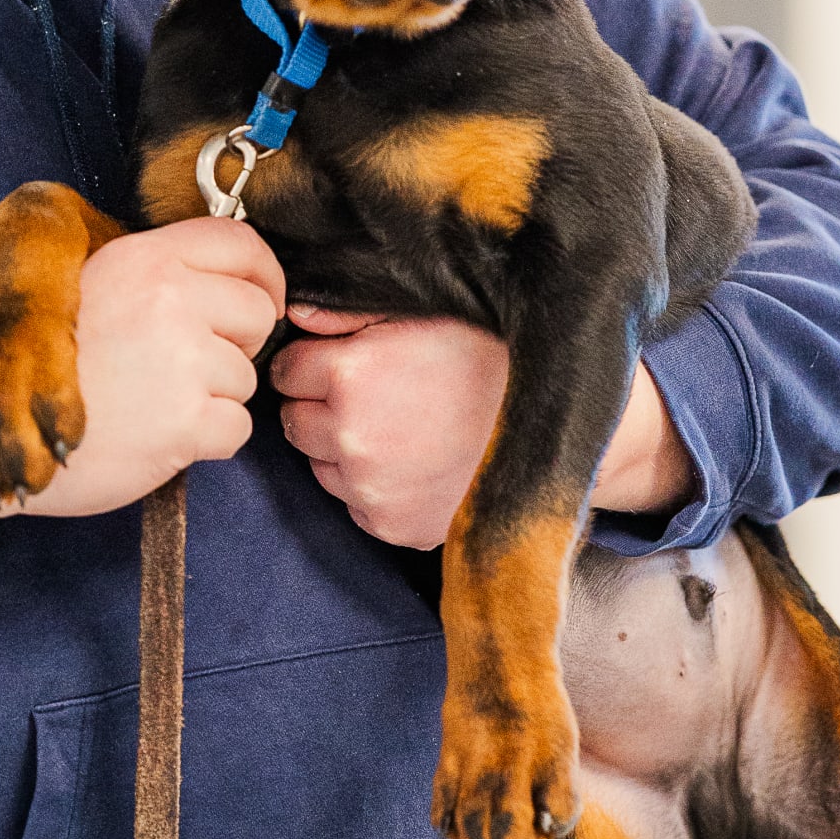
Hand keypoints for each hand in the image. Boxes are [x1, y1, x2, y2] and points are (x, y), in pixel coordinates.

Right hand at [0, 218, 284, 557]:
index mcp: (145, 258)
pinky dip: (209, 440)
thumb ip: (158, 274)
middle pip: (257, 312)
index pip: (241, 244)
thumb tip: (230, 278)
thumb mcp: (96, 286)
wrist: (3, 431)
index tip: (259, 301)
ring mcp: (180, 361)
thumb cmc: (46, 364)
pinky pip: (236, 429)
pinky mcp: (184, 422)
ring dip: (215, 397)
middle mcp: (169, 299)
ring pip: (246, 377)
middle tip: (192, 365)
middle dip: (238, 343)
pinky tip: (162, 436)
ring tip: (157, 402)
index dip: (263, 275)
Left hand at [272, 308, 506, 548]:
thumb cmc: (489, 359)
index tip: (339, 362)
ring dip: (342, 448)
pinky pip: (355, 504)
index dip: (311, 363)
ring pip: (320, 465)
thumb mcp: (419, 313)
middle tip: (370, 395)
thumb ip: (346, 312)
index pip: (286, 371)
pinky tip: (412, 463)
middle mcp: (350, 437)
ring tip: (397, 429)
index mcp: (350, 375)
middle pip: (295, 421)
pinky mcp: (393, 526)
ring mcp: (370, 489)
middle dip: (320, 406)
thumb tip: (294, 314)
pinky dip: (372, 487)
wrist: (553, 429)